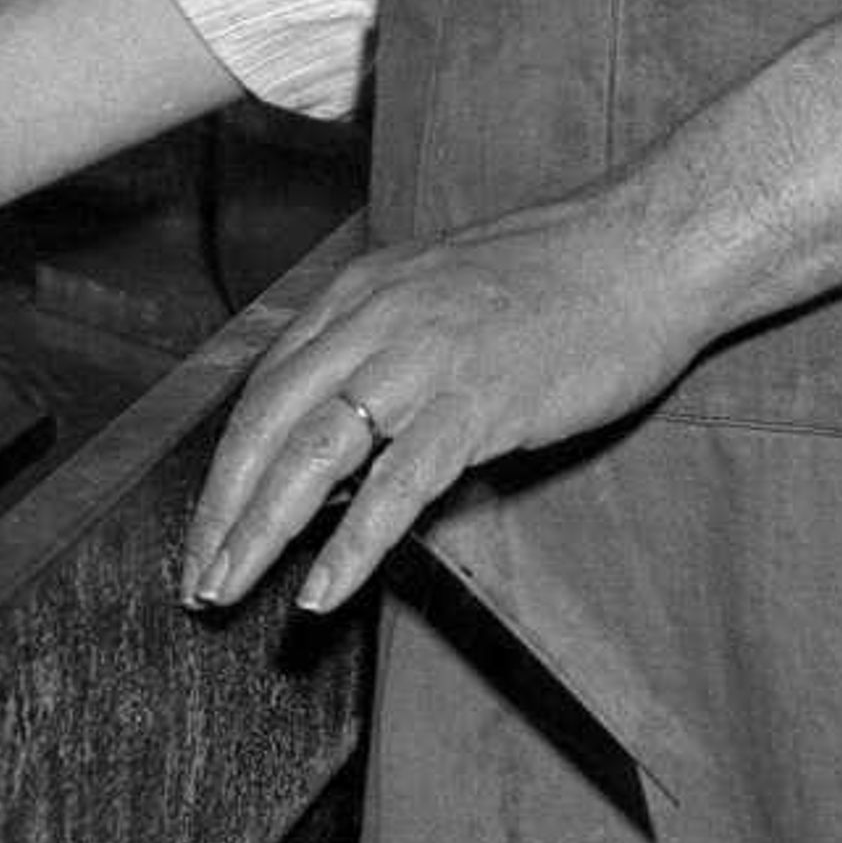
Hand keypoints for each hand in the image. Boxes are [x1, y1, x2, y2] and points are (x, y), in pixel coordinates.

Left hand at [177, 179, 708, 616]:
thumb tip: (344, 434)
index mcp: (363, 291)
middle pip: (267, 423)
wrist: (644, 250)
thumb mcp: (442, 294)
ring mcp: (426, 358)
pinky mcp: (478, 402)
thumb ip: (385, 349)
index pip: (265, 386)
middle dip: (221, 508)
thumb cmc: (557, 279)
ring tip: (230, 591)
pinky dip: (351, 544)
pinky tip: (322, 592)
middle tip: (196, 579)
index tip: (206, 525)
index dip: (227, 464)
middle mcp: (377, 318)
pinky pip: (396, 485)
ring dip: (260, 533)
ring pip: (313, 454)